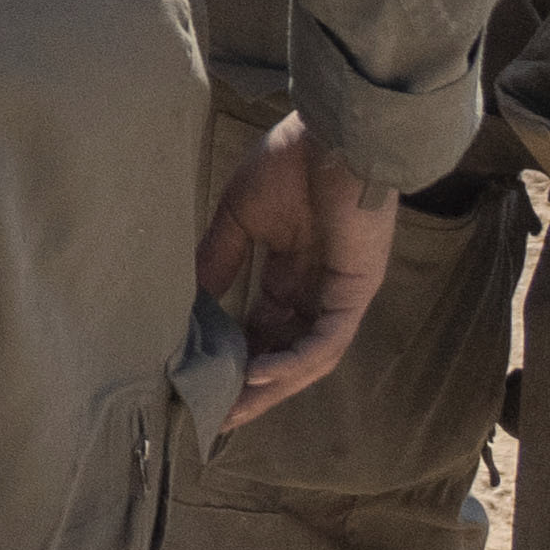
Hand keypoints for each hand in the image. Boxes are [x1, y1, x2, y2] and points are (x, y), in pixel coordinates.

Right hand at [196, 112, 388, 425]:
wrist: (334, 134)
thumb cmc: (289, 163)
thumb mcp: (239, 217)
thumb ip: (219, 256)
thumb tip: (192, 297)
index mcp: (292, 268)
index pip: (263, 324)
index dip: (235, 354)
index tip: (202, 378)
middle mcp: (318, 288)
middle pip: (284, 351)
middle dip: (251, 385)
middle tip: (216, 415)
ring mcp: (340, 293)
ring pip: (307, 356)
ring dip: (272, 386)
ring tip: (234, 410)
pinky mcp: (356, 290)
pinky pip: (326, 339)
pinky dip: (294, 360)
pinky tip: (258, 372)